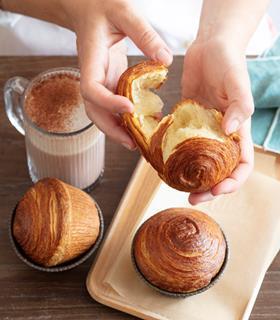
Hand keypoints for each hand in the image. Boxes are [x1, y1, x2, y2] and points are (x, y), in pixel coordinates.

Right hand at [61, 0, 172, 148]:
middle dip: (111, 129)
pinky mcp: (110, 81)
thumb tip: (166, 61)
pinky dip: (125, 118)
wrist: (88, 8)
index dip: (107, 103)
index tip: (129, 109)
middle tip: (132, 144)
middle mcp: (93, 75)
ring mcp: (101, 81)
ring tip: (138, 143)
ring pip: (103, 112)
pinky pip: (114, 104)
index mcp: (90, 60)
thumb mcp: (124, 12)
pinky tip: (142, 124)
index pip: (92, 89)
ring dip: (118, 129)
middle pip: (95, 111)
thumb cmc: (101, 6)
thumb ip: (145, 34)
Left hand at [182, 38, 253, 203]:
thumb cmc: (228, 61)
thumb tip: (231, 129)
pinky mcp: (187, 120)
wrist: (209, 47)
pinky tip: (164, 161)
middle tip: (192, 198)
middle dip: (208, 188)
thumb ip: (240, 105)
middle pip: (219, 170)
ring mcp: (203, 129)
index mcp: (238, 130)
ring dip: (190, 177)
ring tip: (176, 185)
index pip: (242, 164)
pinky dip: (175, 154)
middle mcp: (220, 134)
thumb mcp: (238, 81)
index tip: (217, 189)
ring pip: (199, 161)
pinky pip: (182, 142)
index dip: (233, 181)